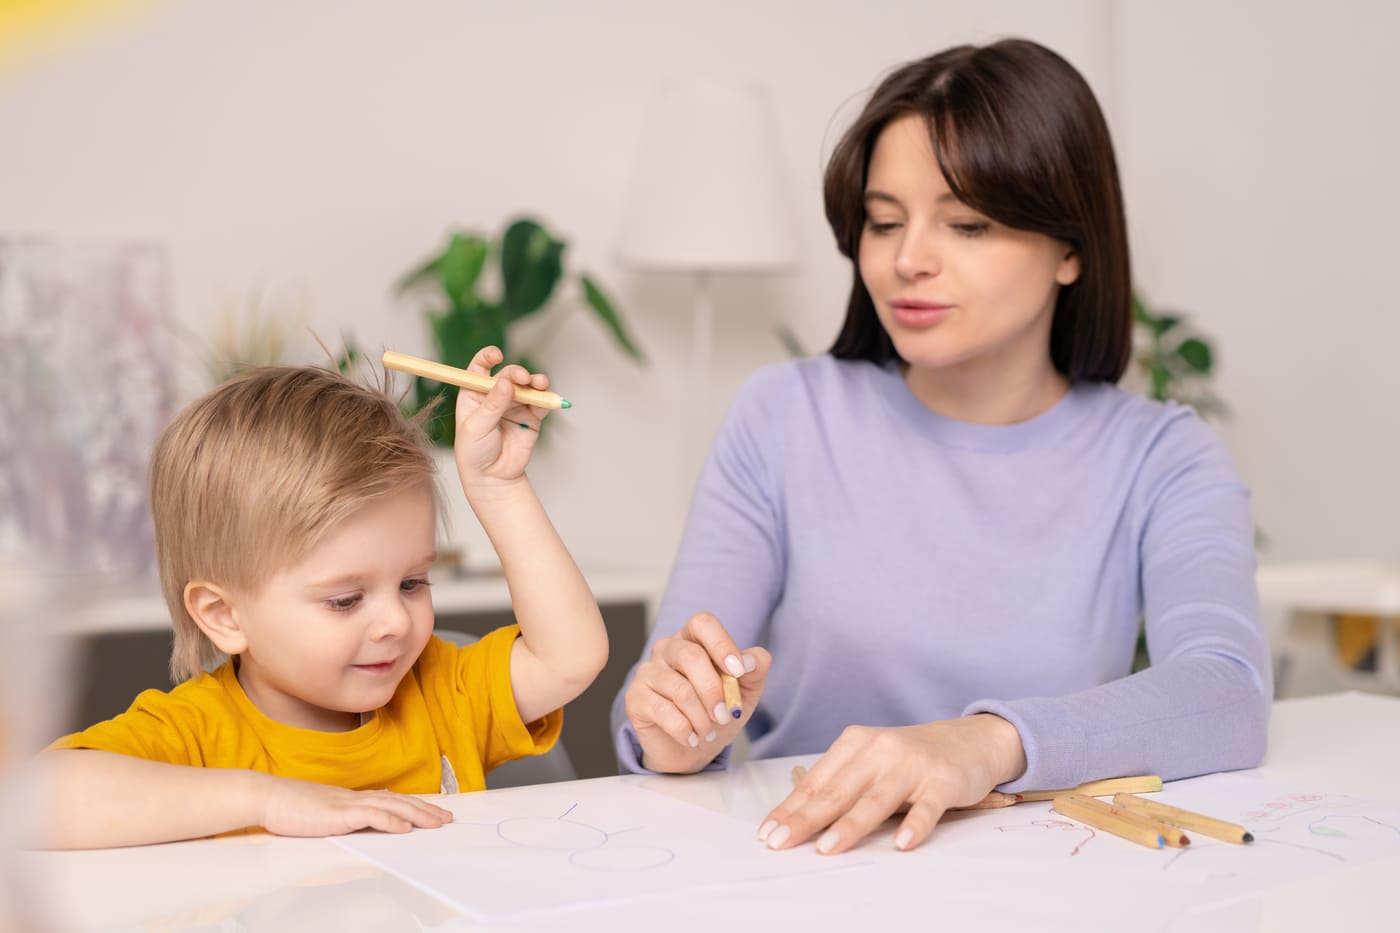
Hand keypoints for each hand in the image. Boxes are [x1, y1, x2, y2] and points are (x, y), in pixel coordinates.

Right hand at [260, 775, 453, 837]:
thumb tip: (366, 817)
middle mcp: (357, 797)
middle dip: (426, 810)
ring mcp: (349, 804)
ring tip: (436, 823)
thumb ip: (347, 814)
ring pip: (392, 807)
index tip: (436, 813)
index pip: (394, 800)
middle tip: (448, 818)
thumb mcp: (326, 811)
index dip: (417, 805)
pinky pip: (370, 816)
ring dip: (417, 815)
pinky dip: (390, 820)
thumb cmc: (293, 807)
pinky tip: (404, 827)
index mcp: (355, 798)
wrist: (269, 797)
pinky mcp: (339, 814)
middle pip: (400, 801)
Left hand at [453, 345, 550, 489]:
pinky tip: (550, 399)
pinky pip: (541, 404)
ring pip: (527, 387)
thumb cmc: (474, 453)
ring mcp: (514, 406)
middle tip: (523, 378)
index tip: (496, 354)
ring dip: (535, 382)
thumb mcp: (476, 427)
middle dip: (517, 373)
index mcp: (474, 395)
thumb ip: (492, 405)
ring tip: (540, 383)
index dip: (487, 358)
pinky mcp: (531, 418)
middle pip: (508, 376)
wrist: (493, 479)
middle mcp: (495, 397)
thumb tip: (505, 382)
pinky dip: (547, 399)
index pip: (480, 369)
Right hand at [623, 611, 770, 772]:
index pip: (703, 623)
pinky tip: (691, 738)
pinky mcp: (635, 697)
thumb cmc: (716, 714)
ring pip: (680, 689)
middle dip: (715, 691)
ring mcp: (647, 672)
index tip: (738, 671)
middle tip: (725, 715)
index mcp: (693, 639)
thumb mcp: (744, 692)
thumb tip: (752, 660)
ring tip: (708, 732)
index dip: (722, 644)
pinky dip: (684, 730)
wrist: (691, 750)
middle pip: (692, 656)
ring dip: (702, 718)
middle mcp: (667, 649)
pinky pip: (662, 710)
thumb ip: (754, 670)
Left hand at [759, 714, 1026, 853]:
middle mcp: (880, 749)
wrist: (969, 740)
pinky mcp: (942, 780)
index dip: (790, 808)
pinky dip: (915, 824)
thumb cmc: (910, 758)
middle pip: (837, 791)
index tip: (767, 833)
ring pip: (876, 799)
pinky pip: (927, 807)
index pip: (816, 781)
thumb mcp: (871, 761)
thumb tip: (797, 816)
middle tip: (781, 843)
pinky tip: (902, 843)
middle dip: (806, 819)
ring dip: (850, 825)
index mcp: (855, 743)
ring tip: (827, 847)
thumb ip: (841, 783)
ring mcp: (912, 764)